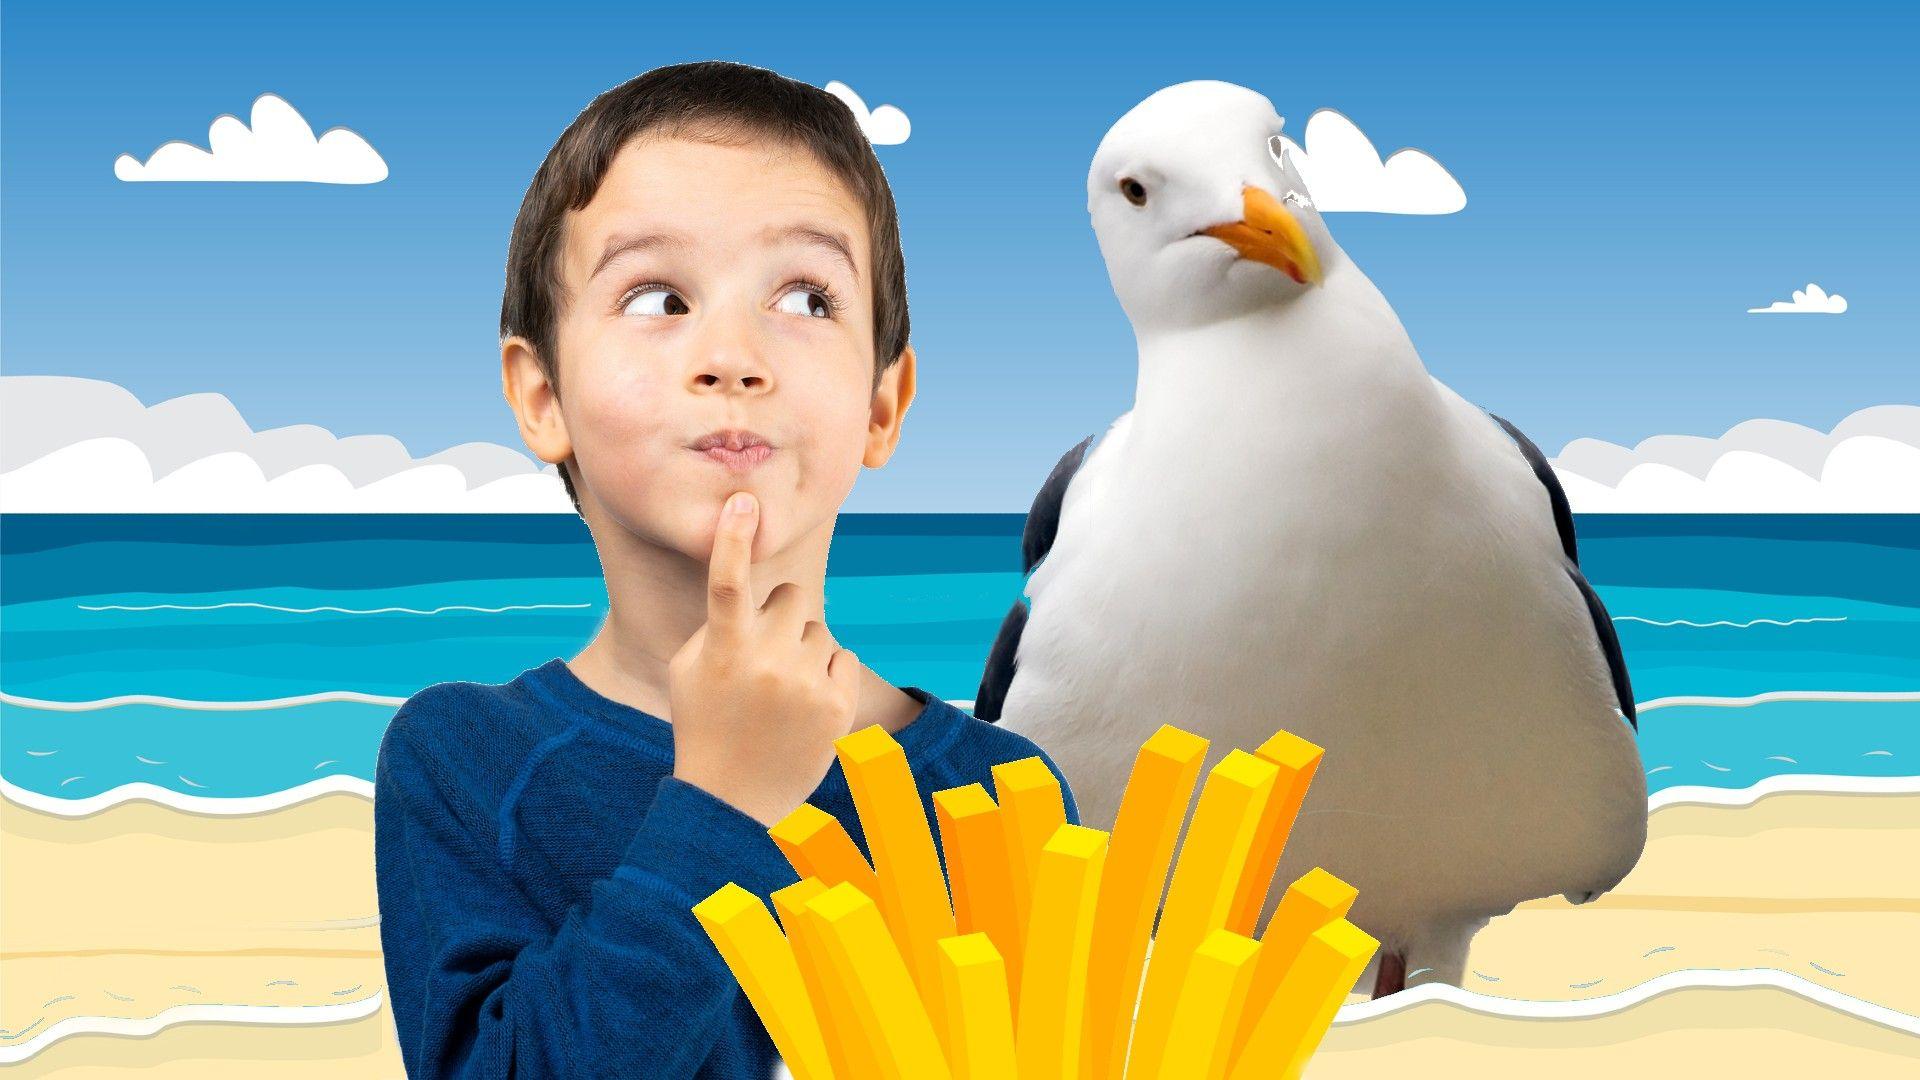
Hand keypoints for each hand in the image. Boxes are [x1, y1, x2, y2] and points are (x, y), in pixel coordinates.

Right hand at [668, 491, 862, 825]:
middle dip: (779, 614)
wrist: (734, 800)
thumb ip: (716, 625)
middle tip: (762, 651)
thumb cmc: (704, 724)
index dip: (733, 538)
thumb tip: (752, 587)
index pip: (726, 582)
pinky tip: (803, 704)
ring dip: (802, 648)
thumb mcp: (688, 670)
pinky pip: (840, 657)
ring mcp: (806, 684)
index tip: (743, 500)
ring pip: (817, 629)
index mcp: (723, 650)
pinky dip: (825, 672)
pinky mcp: (837, 705)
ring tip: (779, 691)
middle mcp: (767, 662)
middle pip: (790, 597)